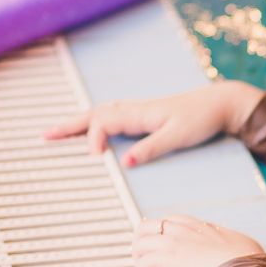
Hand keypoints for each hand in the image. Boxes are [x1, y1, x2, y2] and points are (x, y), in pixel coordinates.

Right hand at [43, 81, 264, 166]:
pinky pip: (113, 116)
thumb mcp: (178, 137)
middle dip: (70, 125)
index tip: (97, 159)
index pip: (103, 122)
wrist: (221, 104)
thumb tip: (123, 162)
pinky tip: (94, 128)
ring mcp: (140, 111)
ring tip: (60, 132)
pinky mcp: (147, 115)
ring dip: (80, 121)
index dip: (94, 139)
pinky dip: (97, 121)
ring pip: (102, 113)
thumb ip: (151, 148)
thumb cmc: (202, 119)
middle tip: (45, 135)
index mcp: (140, 114)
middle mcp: (136, 110)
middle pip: (94, 114)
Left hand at [133, 215, 265, 266]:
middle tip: (144, 255)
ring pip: (140, 243)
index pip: (172, 220)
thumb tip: (240, 251)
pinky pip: (142, 263)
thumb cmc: (246, 260)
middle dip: (142, 240)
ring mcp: (174, 243)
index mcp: (201, 226)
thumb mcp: (239, 244)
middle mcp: (184, 230)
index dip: (162, 231)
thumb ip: (230, 245)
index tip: (160, 241)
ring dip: (138, 256)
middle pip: (149, 226)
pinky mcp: (167, 259)